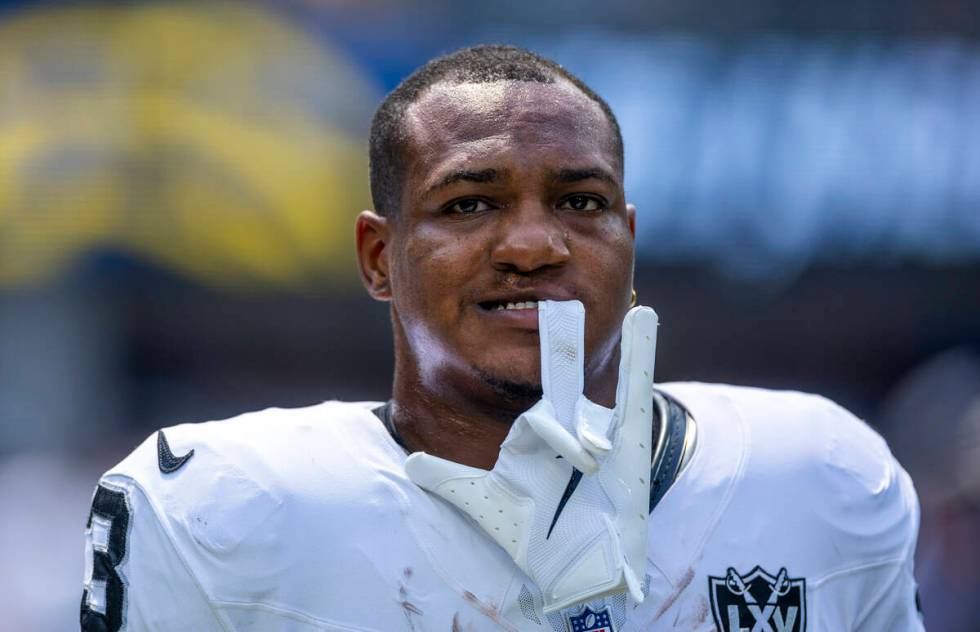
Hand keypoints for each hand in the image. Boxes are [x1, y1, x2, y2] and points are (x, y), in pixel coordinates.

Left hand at [405, 300, 657, 611]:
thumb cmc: (535, 536)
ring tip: (586, 310)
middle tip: (552, 306)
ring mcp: (599, 434)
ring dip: (587, 363)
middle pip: (559, 382)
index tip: (513, 321)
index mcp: (536, 436)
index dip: (519, 372)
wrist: (578, 573)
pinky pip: (637, 392)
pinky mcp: (630, 443)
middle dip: (557, 348)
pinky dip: (642, 355)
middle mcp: (567, 429)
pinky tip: (646, 318)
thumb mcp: (488, 506)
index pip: (524, 397)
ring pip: (590, 390)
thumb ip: (450, 481)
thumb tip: (410, 460)